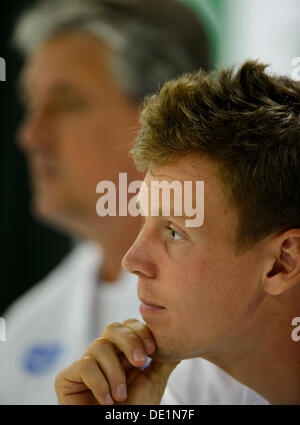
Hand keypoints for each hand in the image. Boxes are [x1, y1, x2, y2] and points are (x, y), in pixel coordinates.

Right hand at [55, 319, 178, 404]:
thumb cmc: (135, 411)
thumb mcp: (154, 381)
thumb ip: (164, 359)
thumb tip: (177, 339)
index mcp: (122, 352)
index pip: (129, 326)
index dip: (141, 332)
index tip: (153, 350)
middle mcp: (103, 354)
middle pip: (113, 327)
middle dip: (130, 341)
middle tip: (141, 362)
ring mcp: (85, 364)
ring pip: (99, 345)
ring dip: (115, 372)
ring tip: (121, 396)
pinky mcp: (67, 378)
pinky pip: (84, 365)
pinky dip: (99, 383)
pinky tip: (108, 401)